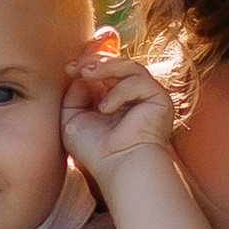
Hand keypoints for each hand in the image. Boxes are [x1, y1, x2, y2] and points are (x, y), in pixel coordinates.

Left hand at [60, 44, 174, 177]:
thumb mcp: (72, 118)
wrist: (117, 167)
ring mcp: (148, 96)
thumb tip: (81, 74)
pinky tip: (105, 109)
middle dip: (95, 60)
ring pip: (130, 66)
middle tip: (77, 67)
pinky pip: (138, 82)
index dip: (89, 62)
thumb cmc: (94, 150)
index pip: (107, 70)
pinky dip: (119, 92)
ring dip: (105, 66)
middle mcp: (134, 95)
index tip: (69, 67)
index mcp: (116, 98)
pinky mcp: (160, 99)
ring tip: (86, 74)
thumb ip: (74, 94)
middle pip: (118, 63)